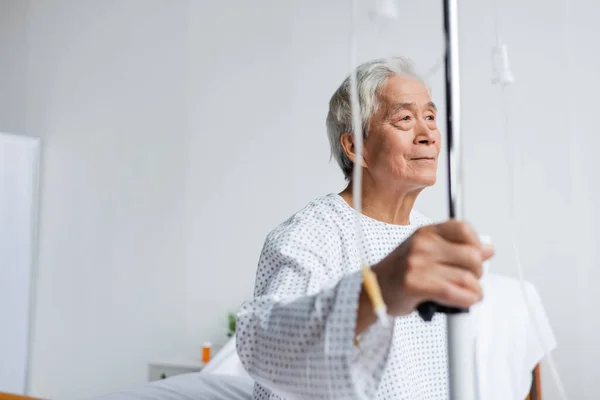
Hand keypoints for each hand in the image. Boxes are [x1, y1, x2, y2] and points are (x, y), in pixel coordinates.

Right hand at [372, 219, 493, 316]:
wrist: (373, 290)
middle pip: (472, 256)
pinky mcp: (416, 284)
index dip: (477, 245)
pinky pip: (455, 293)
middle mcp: (422, 244)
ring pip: (467, 278)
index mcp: (425, 232)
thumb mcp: (426, 252)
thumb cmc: (400, 273)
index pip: (464, 229)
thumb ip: (456, 249)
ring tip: (467, 294)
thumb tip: (487, 249)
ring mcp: (418, 263)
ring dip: (474, 291)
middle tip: (470, 280)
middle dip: (478, 273)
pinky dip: (466, 300)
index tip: (475, 257)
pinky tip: (464, 301)